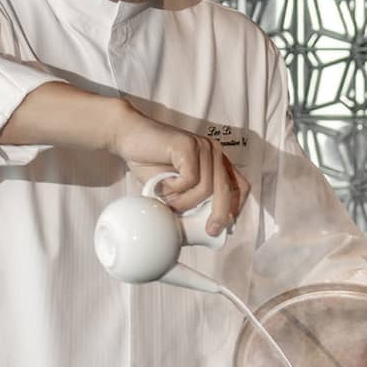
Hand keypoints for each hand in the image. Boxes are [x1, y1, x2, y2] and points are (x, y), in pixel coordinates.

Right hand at [108, 104, 248, 235]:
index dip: (236, 206)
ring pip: (207, 187)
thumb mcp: (175, 189)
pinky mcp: (188, 145)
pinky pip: (190, 179)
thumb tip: (204, 227)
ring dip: (186, 202)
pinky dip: (176, 188)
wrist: (127, 136)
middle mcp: (214, 152)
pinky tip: (163, 182)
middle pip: (227, 189)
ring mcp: (203, 147)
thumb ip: (191, 201)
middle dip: (220, 213)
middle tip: (211, 230)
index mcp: (216, 162)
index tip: (225, 225)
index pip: (240, 185)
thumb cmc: (150, 163)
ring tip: (169, 200)